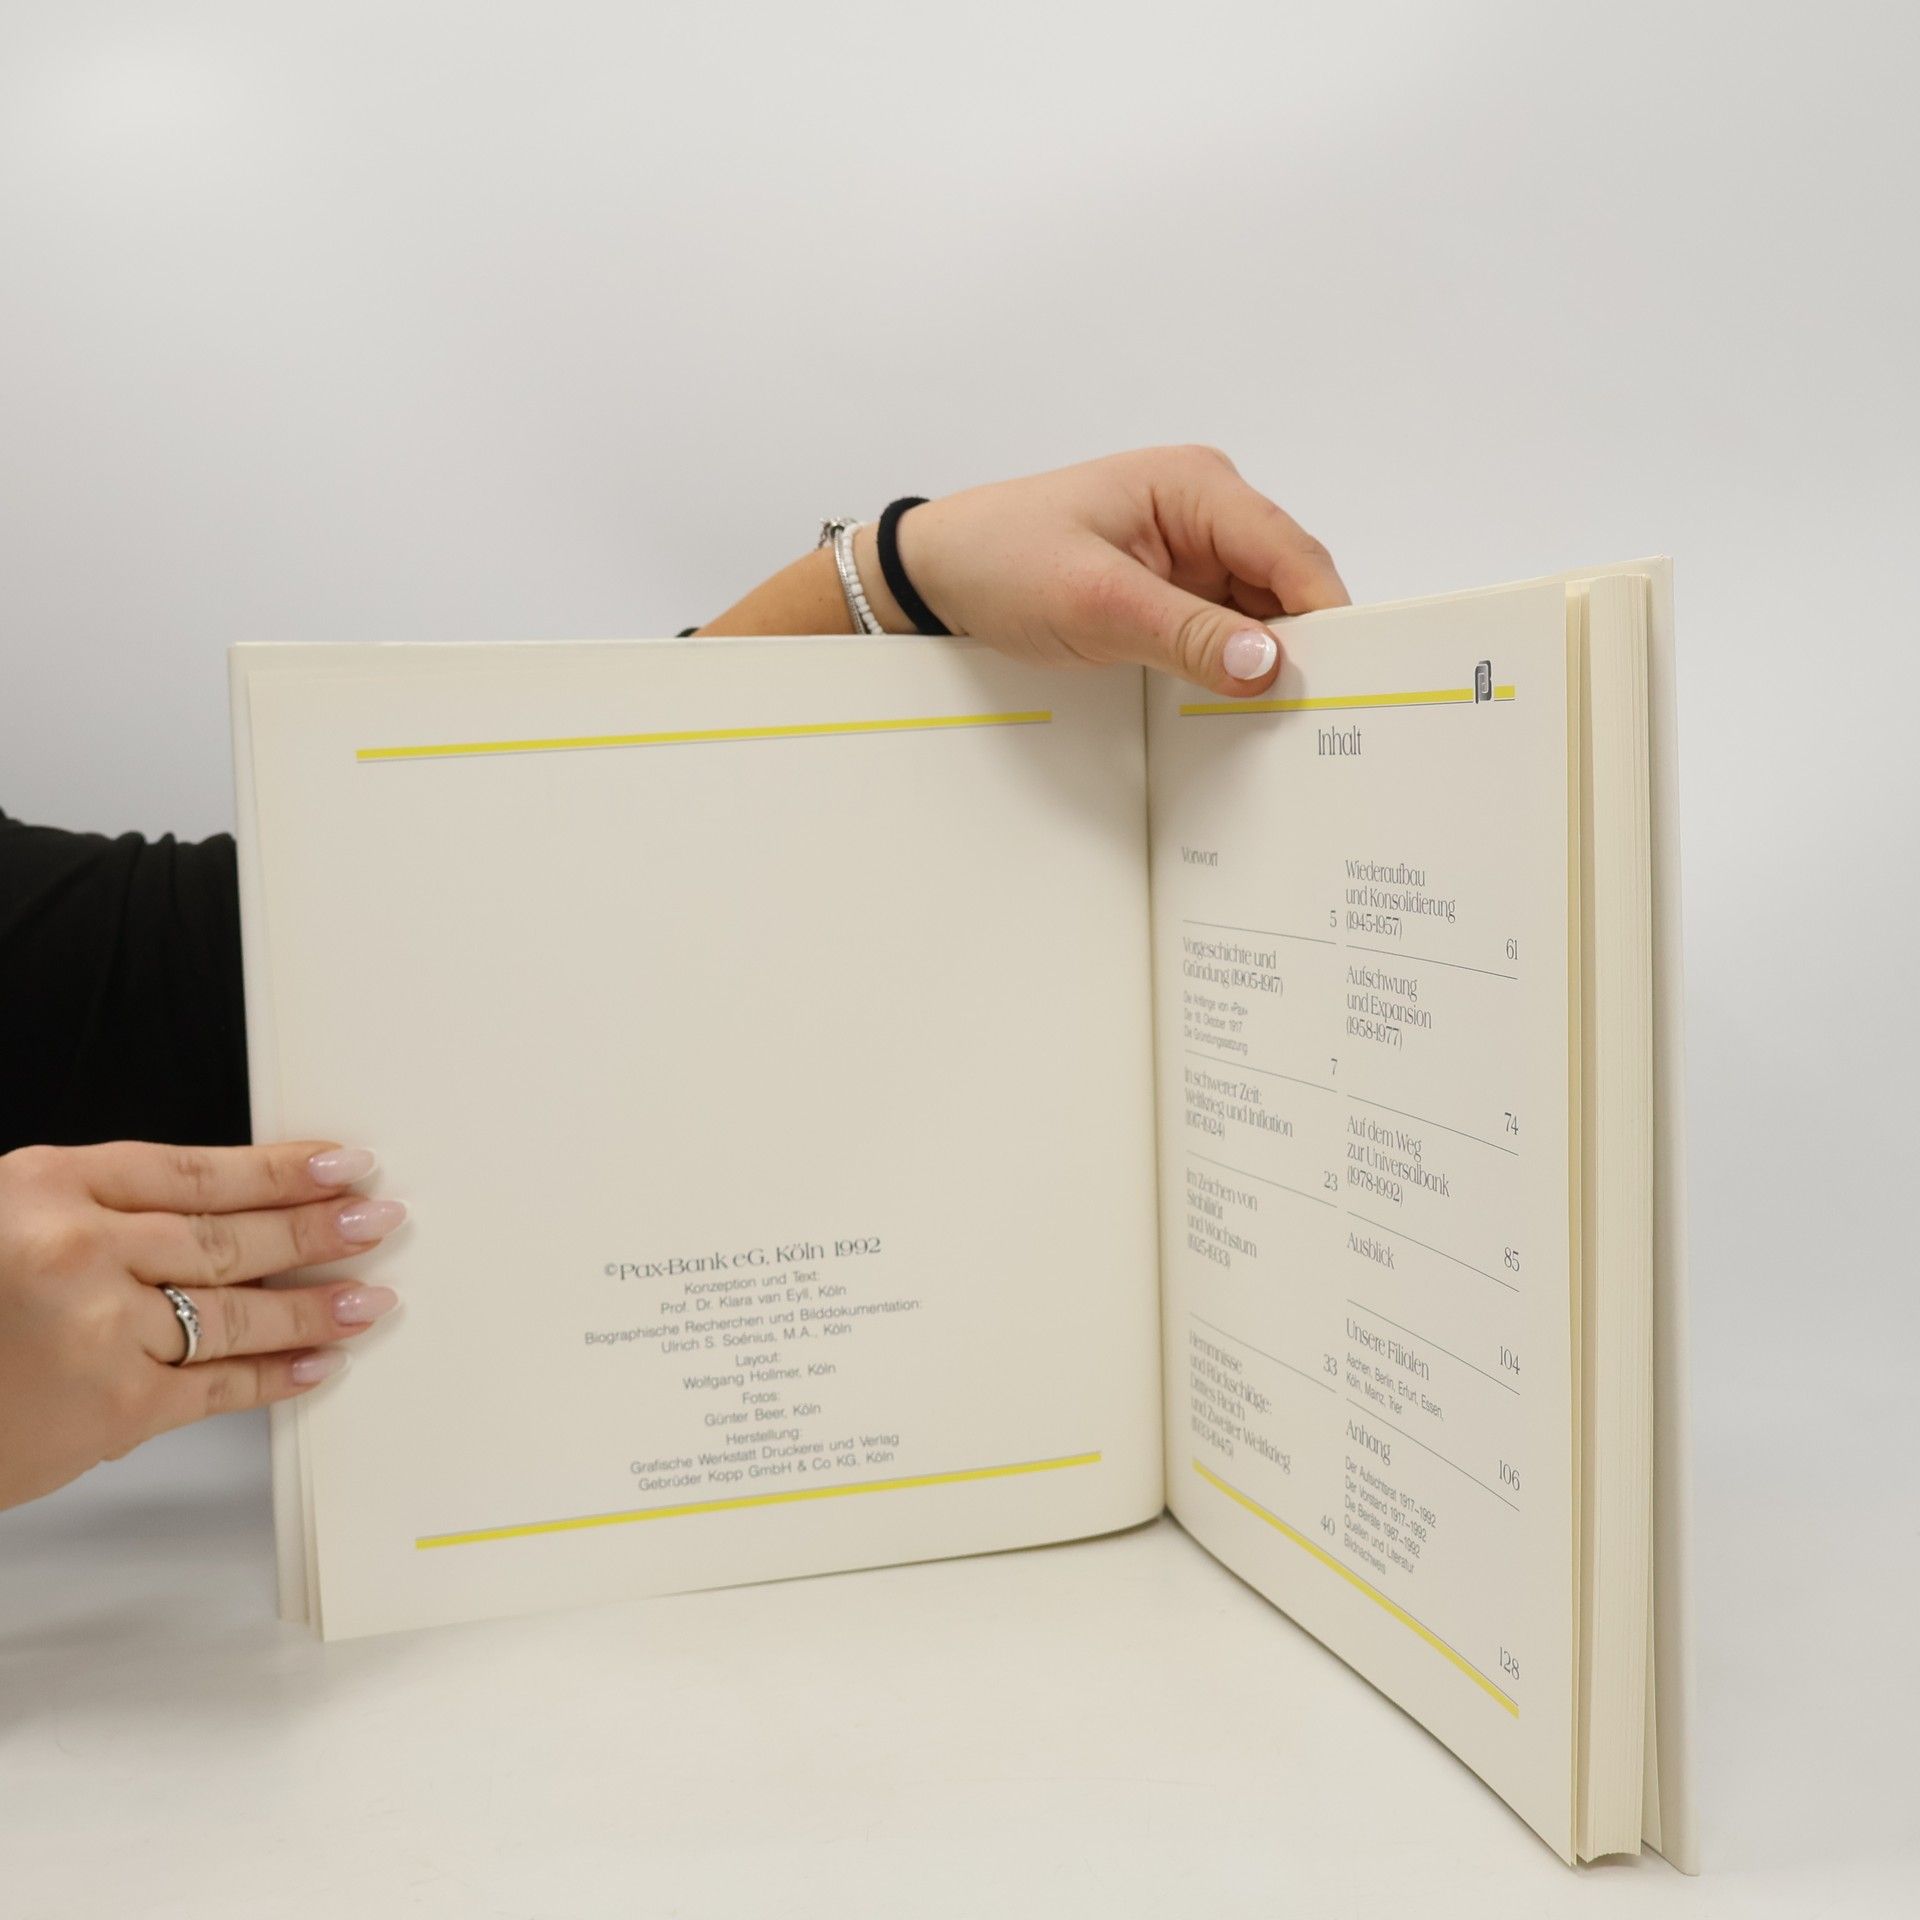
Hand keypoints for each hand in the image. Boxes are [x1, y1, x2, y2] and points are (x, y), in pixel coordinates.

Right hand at [0, 1140, 405, 1511]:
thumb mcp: (14, 1218)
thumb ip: (111, 1211)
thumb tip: (239, 1210)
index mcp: (51, 1183)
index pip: (200, 1170)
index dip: (283, 1168)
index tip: (344, 1164)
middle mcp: (77, 1248)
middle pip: (229, 1235)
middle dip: (318, 1229)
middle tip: (379, 1222)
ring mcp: (98, 1329)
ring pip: (236, 1310)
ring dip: (317, 1305)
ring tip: (371, 1296)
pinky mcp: (112, 1406)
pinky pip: (218, 1386)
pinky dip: (276, 1376)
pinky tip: (319, 1363)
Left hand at [862, 445, 1348, 695]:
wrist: (936, 573)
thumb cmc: (1002, 560)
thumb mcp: (1095, 603)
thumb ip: (1185, 634)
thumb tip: (1268, 665)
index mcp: (1197, 487)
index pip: (1291, 553)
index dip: (1325, 617)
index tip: (1345, 683)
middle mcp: (1206, 510)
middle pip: (1287, 583)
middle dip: (1302, 645)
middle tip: (1318, 717)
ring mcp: (1190, 551)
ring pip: (1260, 611)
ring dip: (1266, 661)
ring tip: (1280, 722)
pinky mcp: (1170, 588)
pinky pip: (1223, 627)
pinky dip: (1231, 664)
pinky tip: (1235, 706)